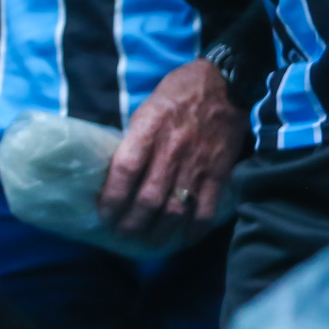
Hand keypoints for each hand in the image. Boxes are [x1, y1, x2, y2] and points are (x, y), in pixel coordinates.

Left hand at [99, 56, 246, 245]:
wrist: (225, 86)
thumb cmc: (177, 95)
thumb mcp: (145, 110)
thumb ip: (134, 140)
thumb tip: (117, 171)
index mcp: (148, 132)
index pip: (125, 171)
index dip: (112, 197)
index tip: (103, 213)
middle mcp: (171, 152)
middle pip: (148, 198)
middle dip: (131, 223)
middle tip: (120, 234)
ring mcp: (197, 166)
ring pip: (175, 209)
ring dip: (158, 232)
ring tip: (145, 242)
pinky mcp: (219, 174)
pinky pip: (206, 210)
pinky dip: (193, 230)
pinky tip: (181, 239)